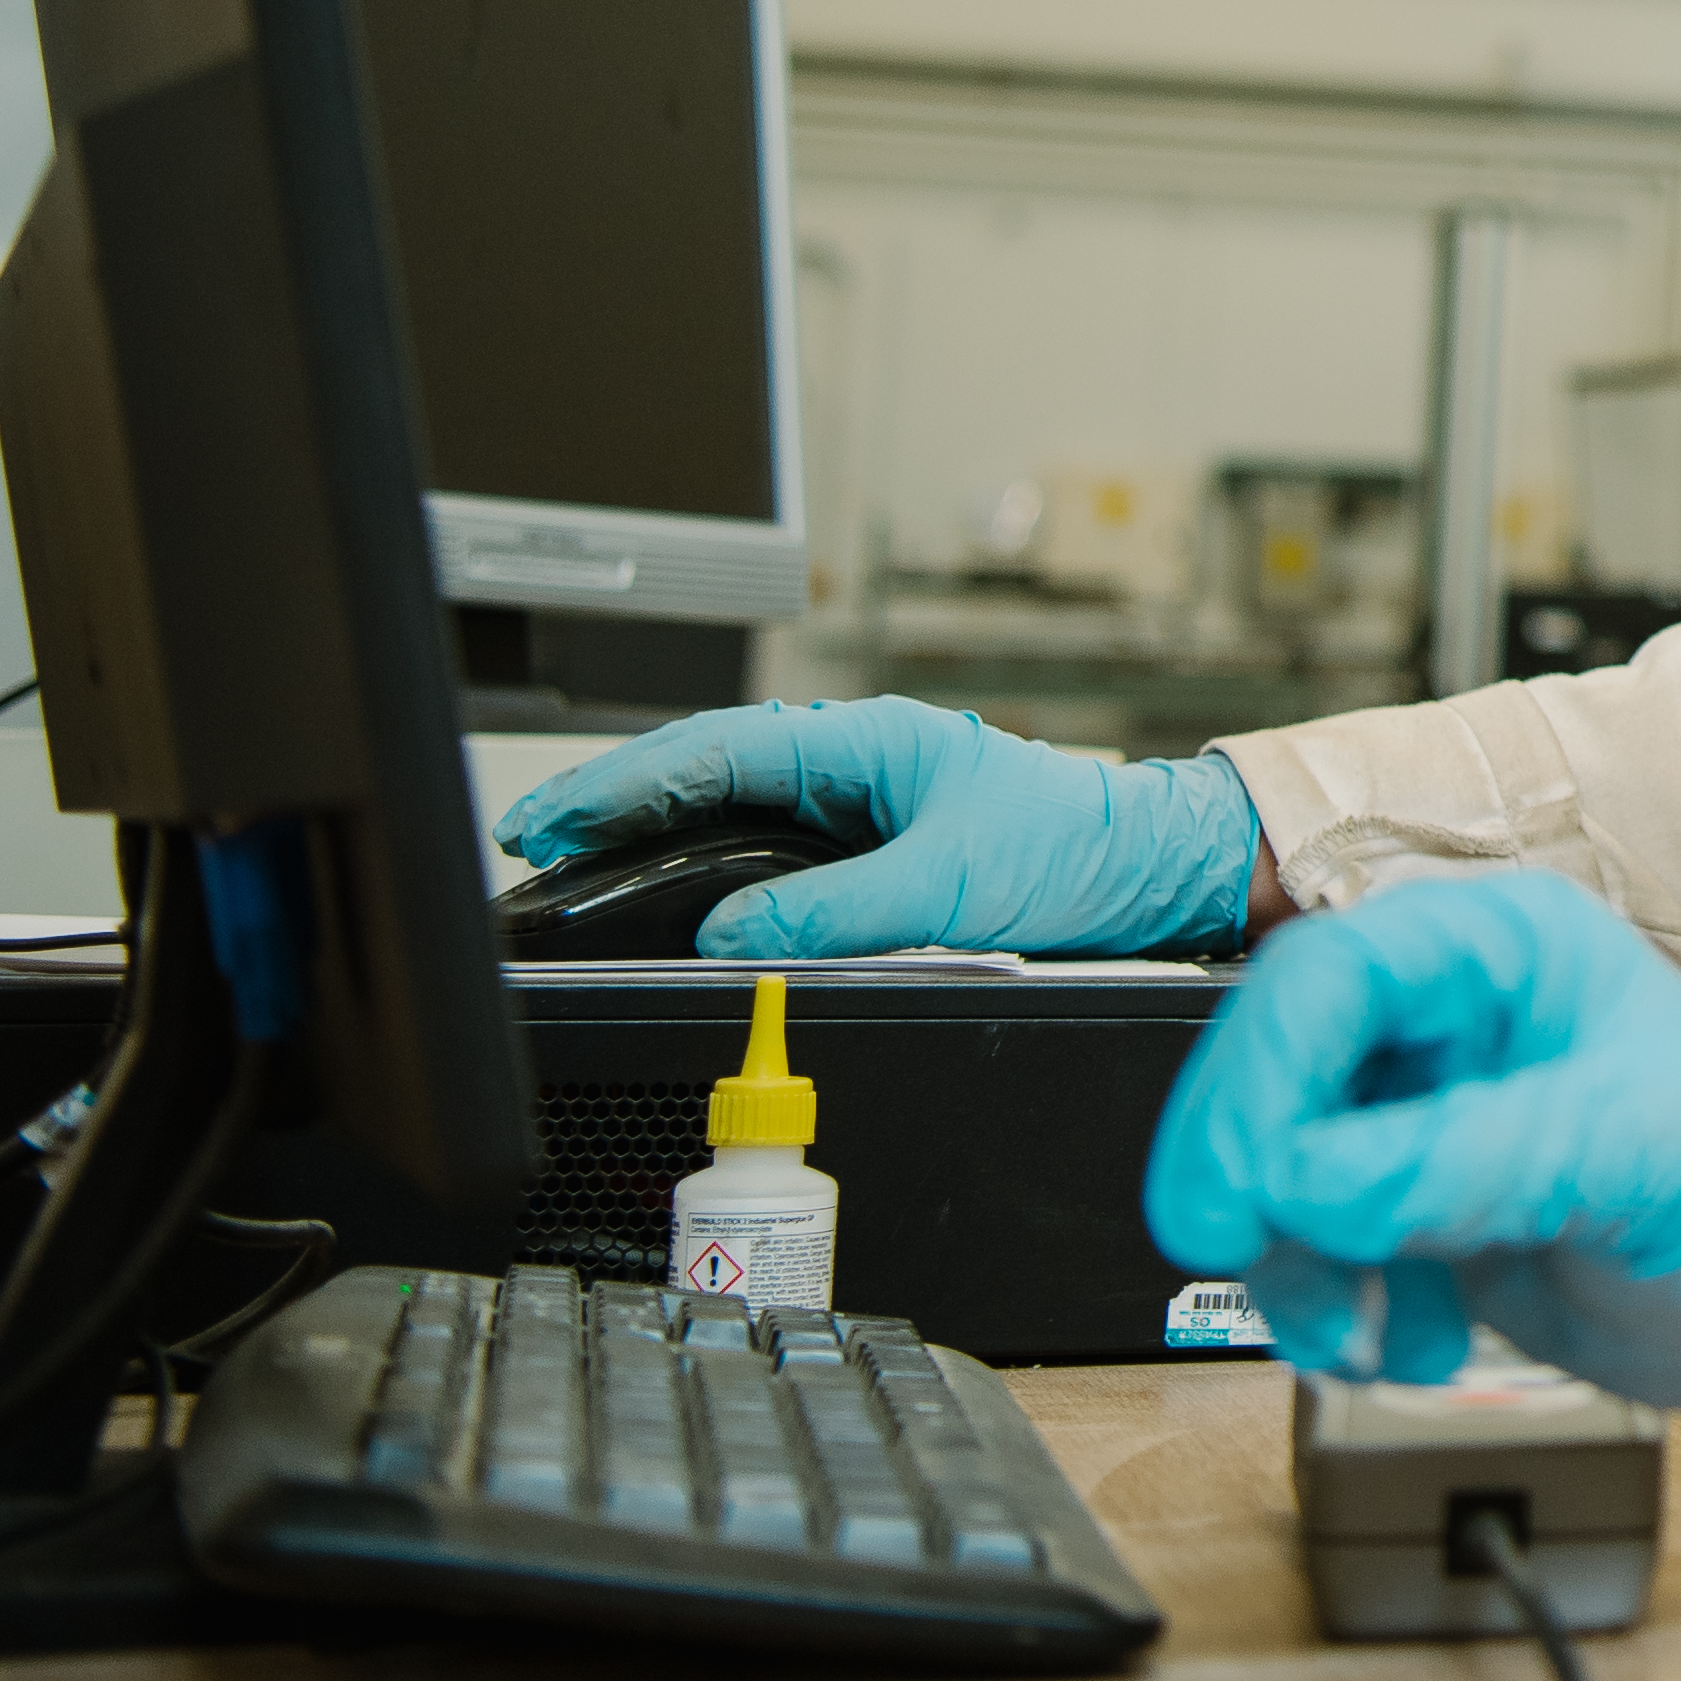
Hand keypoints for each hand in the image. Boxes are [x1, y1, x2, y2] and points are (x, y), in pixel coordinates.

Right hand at [494, 698, 1264, 961]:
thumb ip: (836, 913)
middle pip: (705, 768)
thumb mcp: (952, 885)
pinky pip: (766, 842)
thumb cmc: (1075, 849)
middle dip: (613, 797)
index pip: (716, 752)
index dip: (624, 783)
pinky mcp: (870, 841)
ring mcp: (859, 798)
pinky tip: (664, 881)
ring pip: (730, 803)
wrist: (1150, 868)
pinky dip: (703, 857)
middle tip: (530, 834)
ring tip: (571, 853)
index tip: (552, 812)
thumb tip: (732, 939)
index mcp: (867, 741)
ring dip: (652, 824)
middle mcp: (854, 759)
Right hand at [1141, 870, 1680, 1443]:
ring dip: (1298, 1262)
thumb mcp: (1640, 1162)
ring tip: (1381, 1330)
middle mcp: (1454, 1019)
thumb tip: (1309, 1179)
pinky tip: (1420, 1338)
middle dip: (1254, 1176)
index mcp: (1510, 952)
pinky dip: (1332, 1301)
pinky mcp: (1416, 1206)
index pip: (1325, 980)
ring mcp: (1427, 1116)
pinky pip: (1308, 1242)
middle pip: (1273, 1069)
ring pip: (1275, 1167)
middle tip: (1244, 1256)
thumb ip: (1470, 1160)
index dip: (1255, 1080)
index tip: (1234, 1192)